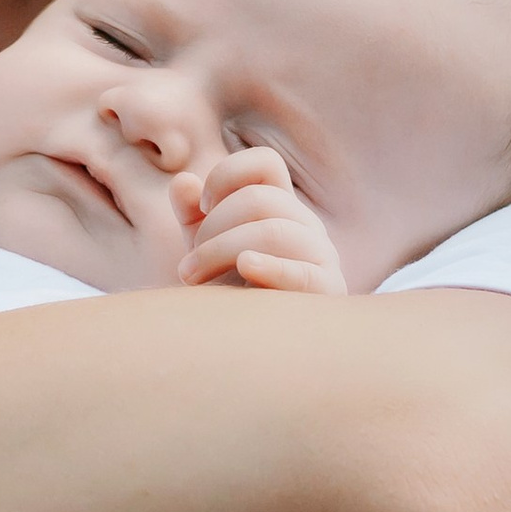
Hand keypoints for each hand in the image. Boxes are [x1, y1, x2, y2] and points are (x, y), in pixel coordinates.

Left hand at [173, 150, 345, 294]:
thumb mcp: (206, 250)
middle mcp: (306, 225)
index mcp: (282, 208)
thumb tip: (183, 181)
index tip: (202, 207)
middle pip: (259, 198)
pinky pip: (301, 272)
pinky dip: (270, 267)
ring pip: (272, 230)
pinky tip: (245, 268)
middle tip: (188, 264)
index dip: (227, 175)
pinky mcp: (327, 291)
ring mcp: (321, 256)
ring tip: (193, 277)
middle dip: (213, 227)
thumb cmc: (231, 294)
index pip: (265, 163)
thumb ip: (192, 215)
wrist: (254, 348)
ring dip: (221, 250)